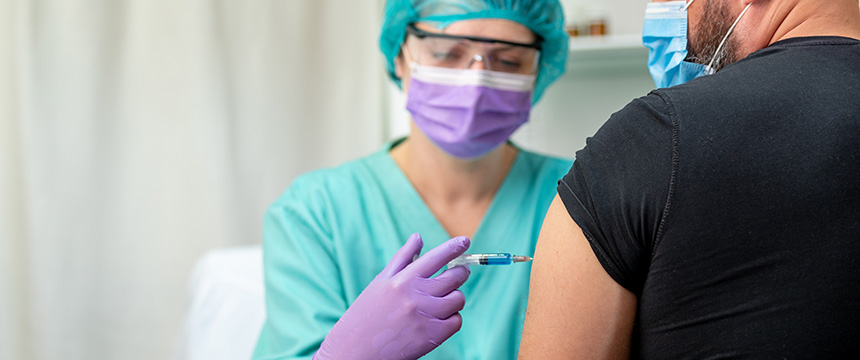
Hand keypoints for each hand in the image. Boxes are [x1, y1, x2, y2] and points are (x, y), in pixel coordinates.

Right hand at [314, 233, 470, 359]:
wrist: (354, 351)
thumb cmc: (366, 314)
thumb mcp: (381, 282)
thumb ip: (402, 258)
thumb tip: (418, 237)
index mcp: (402, 279)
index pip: (436, 257)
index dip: (454, 247)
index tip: (465, 241)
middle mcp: (415, 295)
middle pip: (454, 277)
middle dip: (460, 273)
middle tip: (459, 273)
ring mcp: (425, 316)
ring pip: (458, 299)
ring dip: (454, 298)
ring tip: (442, 301)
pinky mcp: (432, 337)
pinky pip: (456, 321)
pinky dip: (451, 319)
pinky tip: (438, 320)